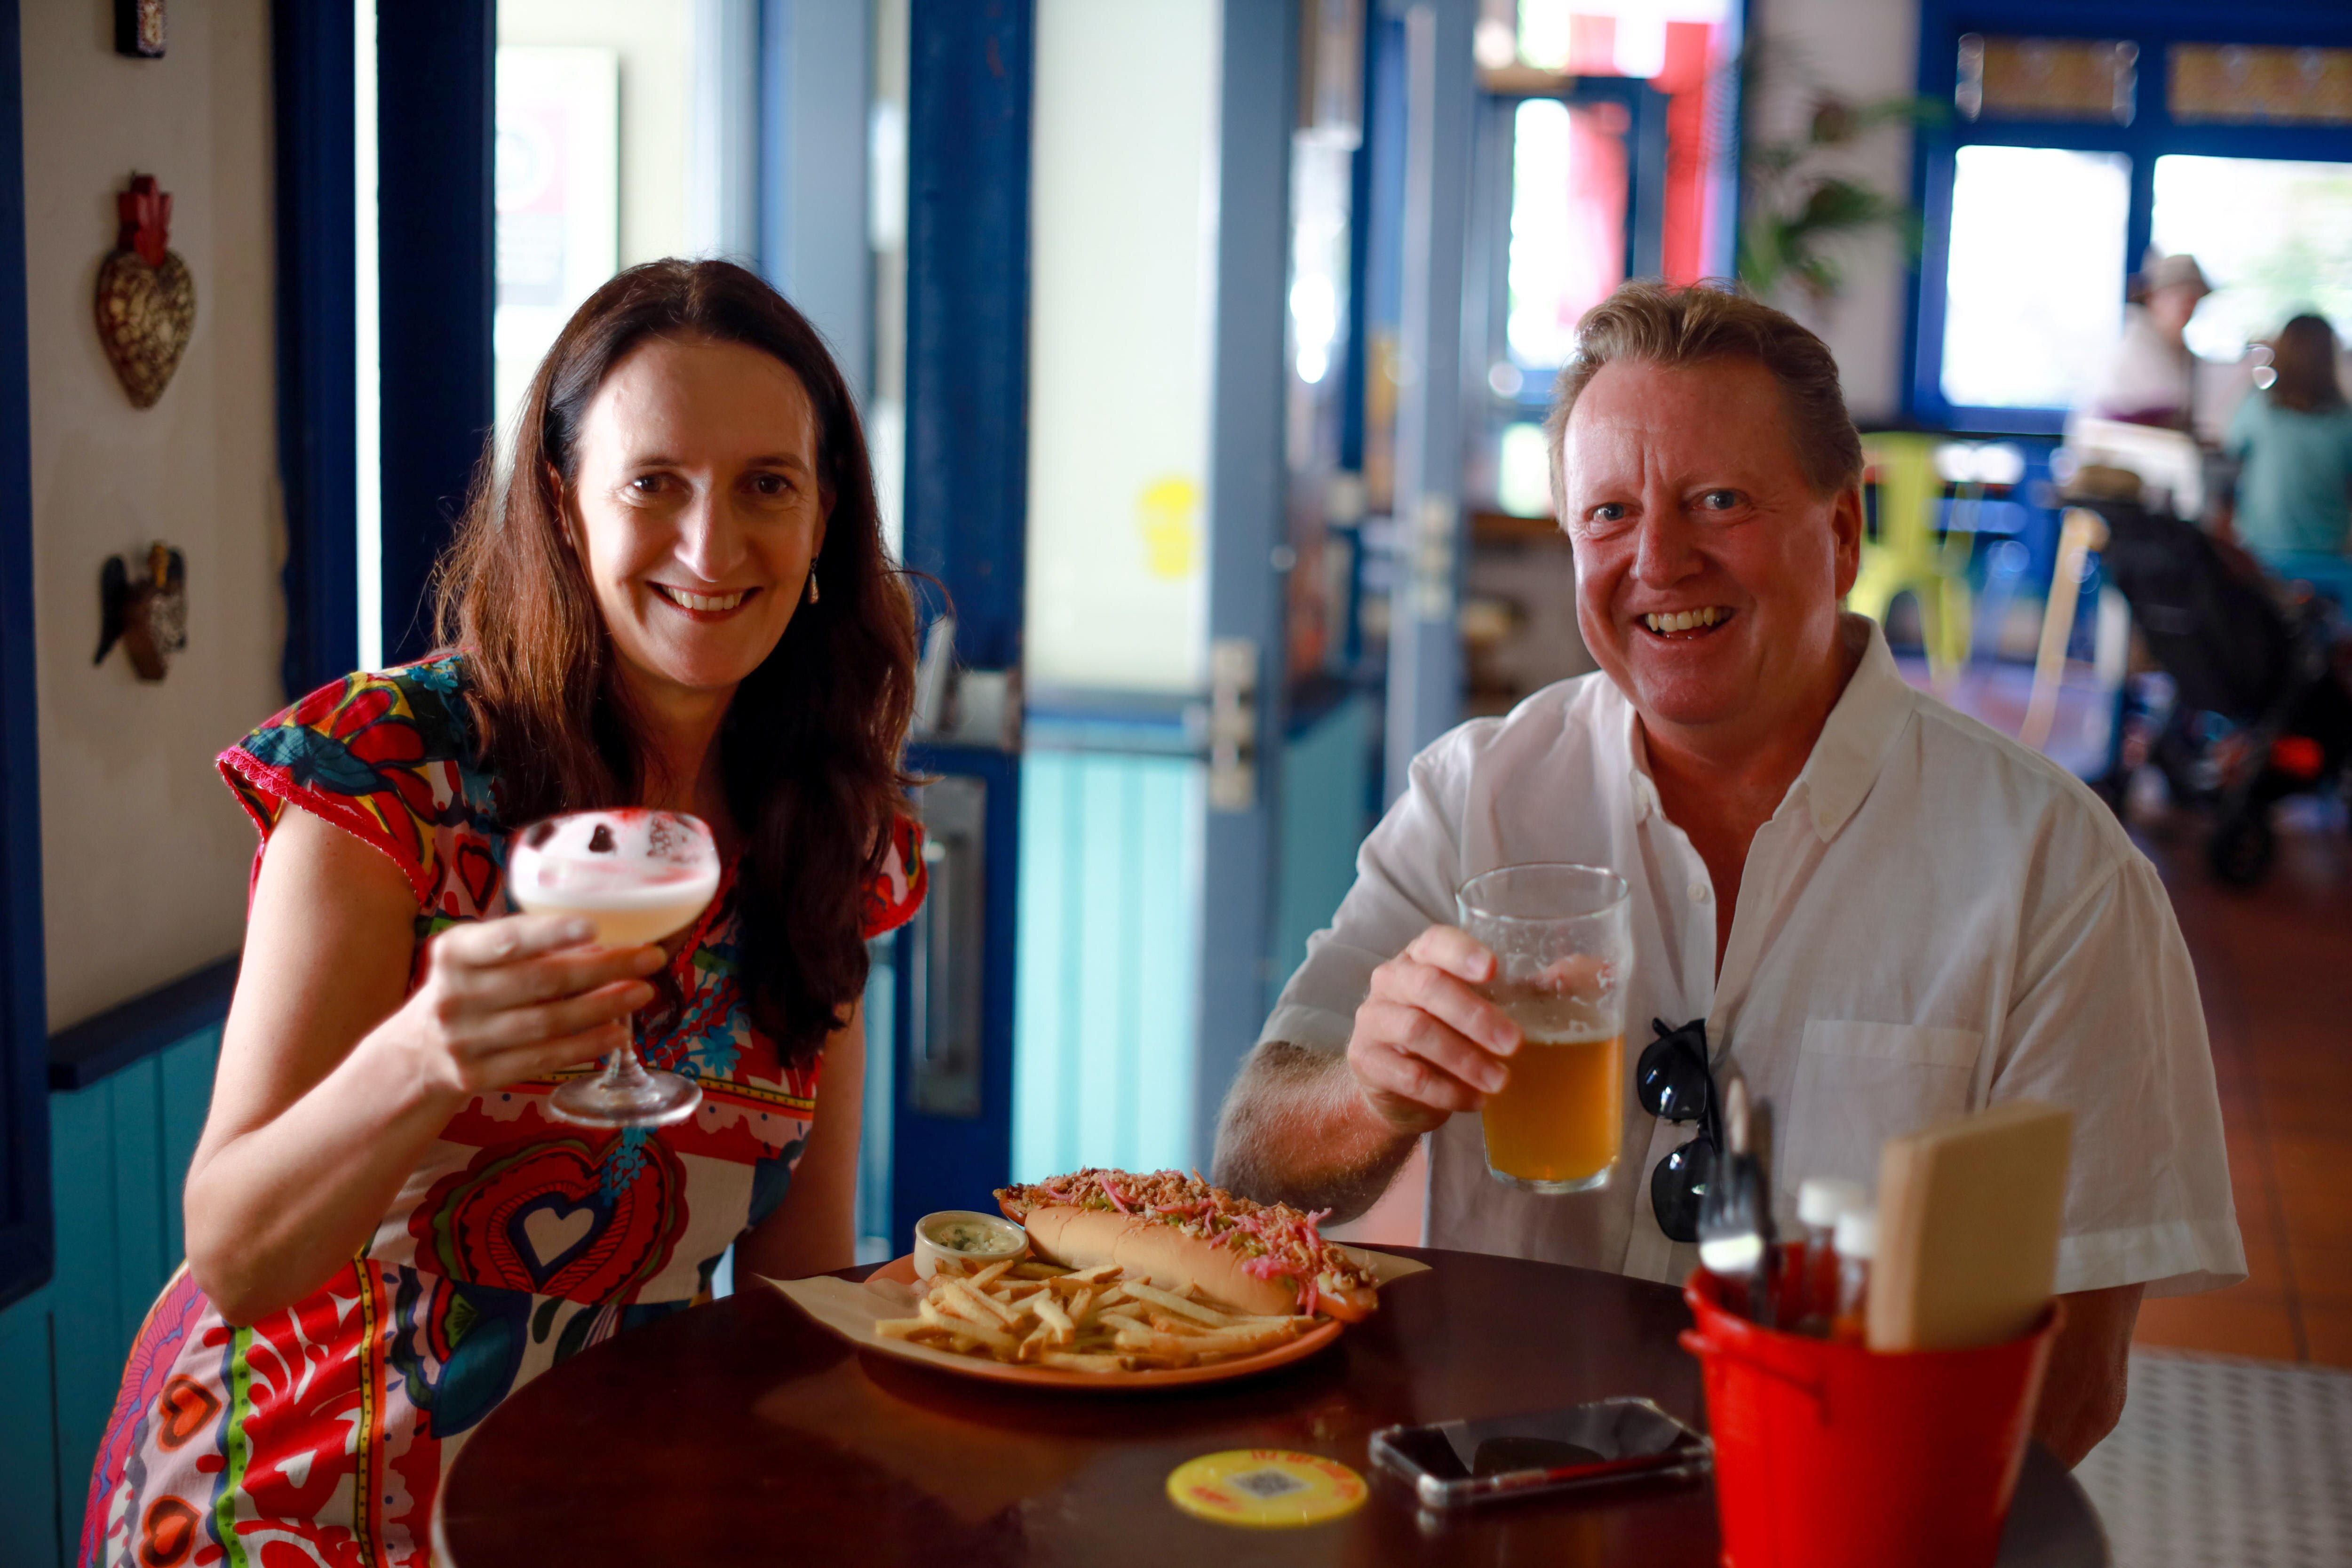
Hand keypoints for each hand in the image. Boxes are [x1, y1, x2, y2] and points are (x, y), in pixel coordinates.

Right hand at [378, 915, 663, 1098]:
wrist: (418, 1051)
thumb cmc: (469, 989)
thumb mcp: (479, 958)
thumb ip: (528, 947)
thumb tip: (608, 940)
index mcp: (454, 953)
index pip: (507, 939)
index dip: (550, 933)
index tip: (595, 925)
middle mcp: (454, 996)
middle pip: (541, 981)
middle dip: (603, 968)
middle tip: (649, 958)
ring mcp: (464, 1040)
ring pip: (547, 1023)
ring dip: (603, 1007)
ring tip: (643, 992)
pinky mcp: (477, 1076)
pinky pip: (542, 1059)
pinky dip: (585, 1045)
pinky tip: (619, 1033)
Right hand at [1345, 925, 1520, 1135]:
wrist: (1396, 1085)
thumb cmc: (1449, 1032)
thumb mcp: (1480, 1006)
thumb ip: (1521, 991)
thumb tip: (1577, 977)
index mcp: (1421, 957)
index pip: (1435, 941)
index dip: (1463, 952)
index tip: (1495, 969)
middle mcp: (1391, 980)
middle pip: (1428, 987)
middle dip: (1475, 1016)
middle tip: (1515, 1043)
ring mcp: (1374, 1020)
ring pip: (1417, 1032)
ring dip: (1465, 1059)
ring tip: (1501, 1082)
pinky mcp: (1366, 1061)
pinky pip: (1407, 1075)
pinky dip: (1447, 1091)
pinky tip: (1476, 1101)